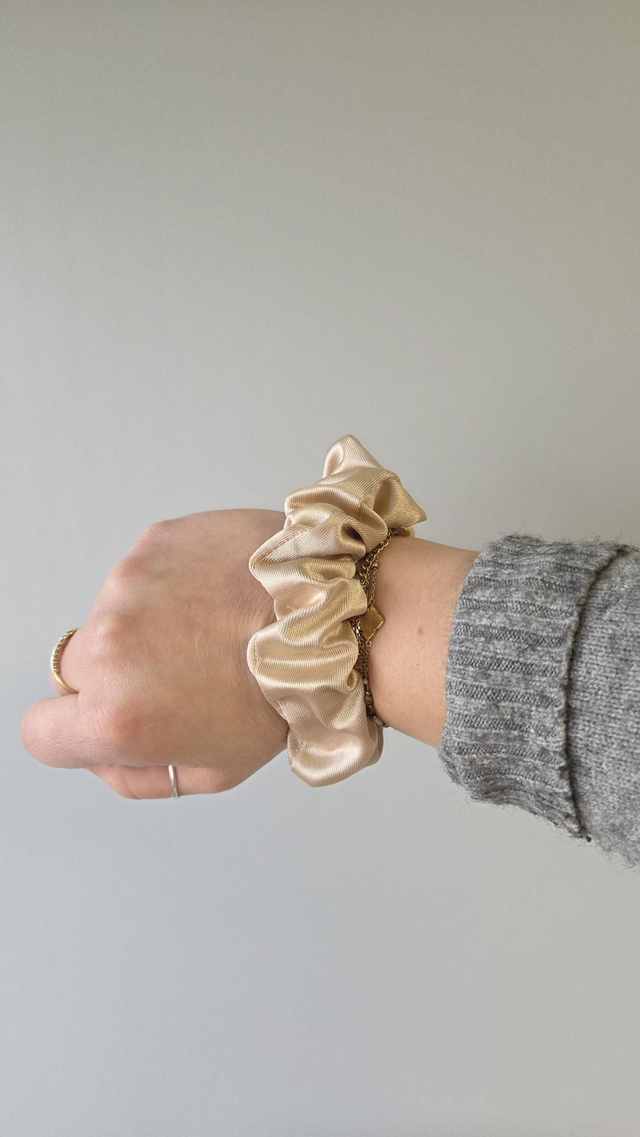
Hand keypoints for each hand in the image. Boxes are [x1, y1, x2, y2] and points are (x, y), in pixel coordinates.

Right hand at [21, 509, 288, 797]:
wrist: (336, 617)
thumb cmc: (288, 696)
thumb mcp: (215, 771)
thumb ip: (140, 774)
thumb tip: (104, 754)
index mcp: (118, 717)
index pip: (41, 733)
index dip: (73, 733)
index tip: (106, 723)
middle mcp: (109, 647)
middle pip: (75, 672)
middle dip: (116, 678)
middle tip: (181, 674)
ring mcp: (127, 586)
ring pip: (110, 617)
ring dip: (147, 626)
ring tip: (215, 629)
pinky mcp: (153, 542)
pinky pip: (142, 574)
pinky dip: (171, 585)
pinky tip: (221, 595)